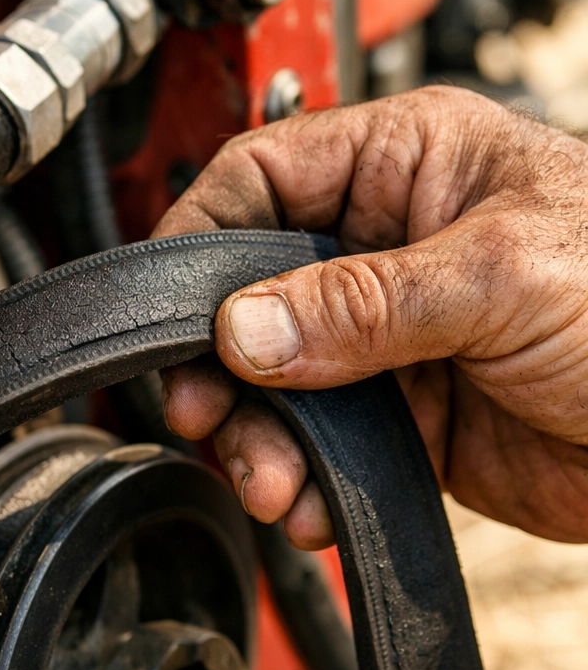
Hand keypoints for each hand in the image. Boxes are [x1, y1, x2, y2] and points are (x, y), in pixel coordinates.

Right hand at [154, 87, 587, 549]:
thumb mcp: (501, 277)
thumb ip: (362, 304)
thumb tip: (242, 328)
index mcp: (402, 165)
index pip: (257, 179)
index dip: (199, 239)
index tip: (169, 310)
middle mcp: (379, 245)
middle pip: (248, 292)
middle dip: (217, 362)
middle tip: (205, 410)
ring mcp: (384, 334)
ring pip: (272, 379)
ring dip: (256, 436)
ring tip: (271, 480)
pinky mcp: (397, 412)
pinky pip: (316, 443)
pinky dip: (300, 480)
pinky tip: (313, 504)